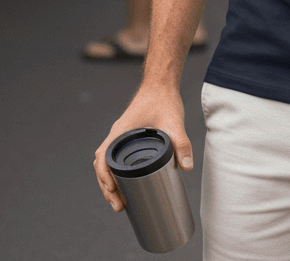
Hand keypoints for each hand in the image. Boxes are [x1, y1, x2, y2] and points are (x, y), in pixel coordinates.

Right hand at [94, 84, 192, 211]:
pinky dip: (116, 172)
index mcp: (121, 132)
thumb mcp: (174, 122)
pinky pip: (116, 157)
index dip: (104, 177)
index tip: (113, 192)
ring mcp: (122, 136)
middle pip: (102, 165)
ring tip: (121, 201)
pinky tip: (127, 183)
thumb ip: (182, 143)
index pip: (102, 158)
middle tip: (119, 206)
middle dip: (107, 188)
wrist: (162, 83)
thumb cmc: (163, 99)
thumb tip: (187, 167)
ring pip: (107, 162)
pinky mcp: (130, 136)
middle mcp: (118, 135)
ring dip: (110, 182)